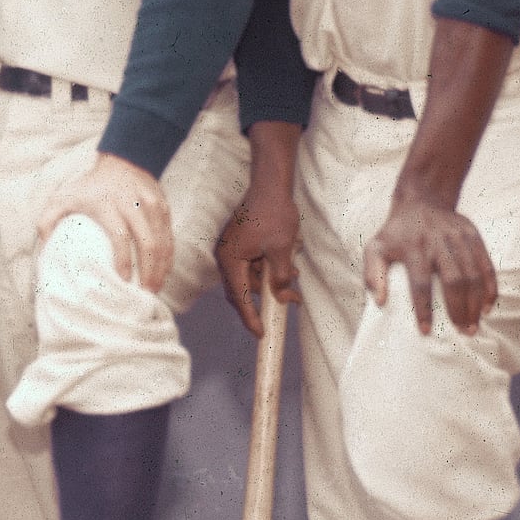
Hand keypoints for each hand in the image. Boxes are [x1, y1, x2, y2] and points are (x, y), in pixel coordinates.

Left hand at [38, 151, 172, 294]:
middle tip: (145, 295)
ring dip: (161, 269)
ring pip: (163, 243)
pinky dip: (167, 258)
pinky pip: (170, 238)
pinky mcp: (164, 209)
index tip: (124, 281)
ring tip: (154, 290)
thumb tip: (46, 246)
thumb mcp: (64, 197)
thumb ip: (48, 220)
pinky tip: (162, 273)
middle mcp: (134, 205)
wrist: (123, 160)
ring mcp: (152, 207)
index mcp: (109, 205)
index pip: (121, 237)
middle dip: (149, 273)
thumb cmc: (90, 185)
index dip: (124, 261)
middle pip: (148, 244)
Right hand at [213, 165, 298, 337]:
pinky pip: (251, 263)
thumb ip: (280, 277)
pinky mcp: (238, 242)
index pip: (238, 297)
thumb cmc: (273, 213)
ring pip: (249, 276)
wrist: (270, 185)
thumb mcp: (281, 250)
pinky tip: (286, 263)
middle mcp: (225, 255)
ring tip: (294, 274)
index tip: (260, 334)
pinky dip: (267, 267)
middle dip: (265, 296)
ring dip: (269, 279)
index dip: (250, 318)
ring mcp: (230, 248)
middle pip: (241, 289)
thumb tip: (282, 298)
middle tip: (291, 300)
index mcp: (229, 259)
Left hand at [365, 177, 494, 336]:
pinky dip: (490, 287)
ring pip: (472, 274)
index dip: (423, 308)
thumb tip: (380, 302)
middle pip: (453, 280)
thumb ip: (372, 274)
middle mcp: (438, 241)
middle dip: (458, 309)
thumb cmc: (396, 234)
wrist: (421, 200)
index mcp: (413, 247)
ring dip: (475, 303)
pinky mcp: (473, 235)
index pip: (420, 282)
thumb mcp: (375, 248)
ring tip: (473, 326)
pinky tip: (487, 307)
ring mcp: (458, 237)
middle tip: (462, 332)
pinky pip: (486, 264)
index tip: (425, 331)